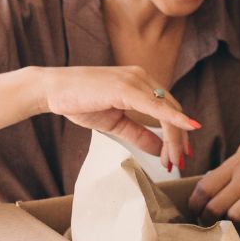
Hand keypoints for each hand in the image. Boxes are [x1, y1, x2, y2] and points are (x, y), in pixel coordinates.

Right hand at [32, 65, 199, 169]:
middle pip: (172, 109)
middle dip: (179, 139)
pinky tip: (187, 127)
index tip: (180, 155)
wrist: (52, 90)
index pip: (167, 108)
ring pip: (167, 110)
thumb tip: (159, 149)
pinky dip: (173, 117)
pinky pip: (155, 104)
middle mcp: (142, 77)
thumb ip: (138, 133)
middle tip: (180, 163)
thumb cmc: (79, 101)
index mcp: (140, 82)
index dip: (177, 132)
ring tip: (174, 160)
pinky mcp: (125, 86)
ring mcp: (134, 79)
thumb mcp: (115, 122)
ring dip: (175, 137)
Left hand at [188, 126, 239, 240]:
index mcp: (236, 162)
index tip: (194, 209)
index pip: (206, 186)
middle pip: (216, 205)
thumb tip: (216, 180)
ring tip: (229, 229)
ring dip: (230, 226)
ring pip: (234, 217)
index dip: (195, 202)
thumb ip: (232, 165)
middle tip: (207, 224)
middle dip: (207, 219)